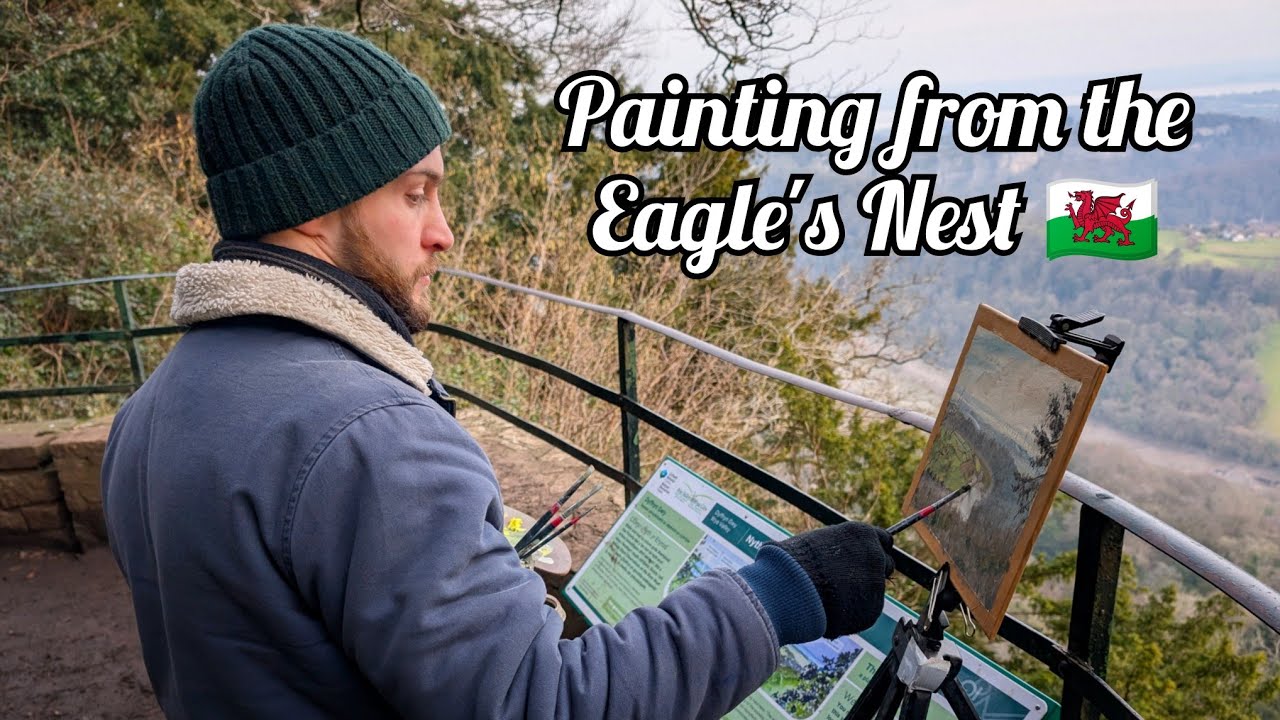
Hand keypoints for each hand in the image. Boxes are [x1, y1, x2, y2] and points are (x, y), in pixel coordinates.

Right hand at [765, 521, 894, 637]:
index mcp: (862, 534)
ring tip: (832, 598)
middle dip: (873, 573)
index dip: (873, 551)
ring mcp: (876, 583)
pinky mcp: (873, 609)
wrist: (792, 589)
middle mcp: (875, 555)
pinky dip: (854, 612)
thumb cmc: (795, 562)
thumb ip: (838, 548)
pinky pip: (867, 611)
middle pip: (886, 565)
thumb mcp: (817, 542)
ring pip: (874, 591)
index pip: (884, 540)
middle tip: (851, 581)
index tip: (864, 560)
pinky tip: (833, 610)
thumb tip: (837, 555)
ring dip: (861, 594)